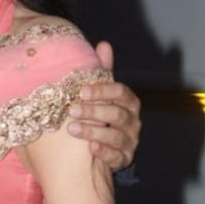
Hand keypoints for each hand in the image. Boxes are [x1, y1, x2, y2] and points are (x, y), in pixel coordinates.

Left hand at [66, 41, 140, 169]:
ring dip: (94, 131)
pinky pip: (117, 156)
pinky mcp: (124, 159)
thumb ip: (103, 73)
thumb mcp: (102, 95)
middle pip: (117, 114)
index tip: (81, 91)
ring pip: (116, 136)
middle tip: (72, 110)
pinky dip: (104, 152)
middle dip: (94, 111)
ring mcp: (130, 141)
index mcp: (128, 102)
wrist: (108, 147)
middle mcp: (132, 121)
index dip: (102, 91)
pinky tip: (90, 149)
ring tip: (72, 129)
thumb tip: (104, 44)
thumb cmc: (103, 116)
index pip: (120, 92)